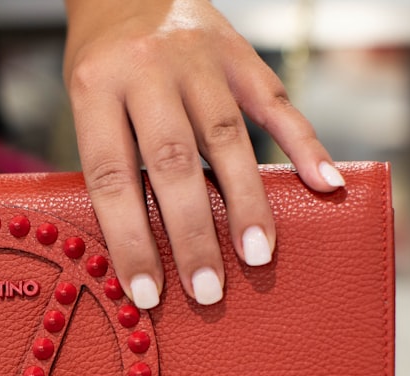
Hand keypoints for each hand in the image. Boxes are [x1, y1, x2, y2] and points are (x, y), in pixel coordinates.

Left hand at [63, 0, 343, 306]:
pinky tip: (323, 182)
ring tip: (258, 256)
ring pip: (226, 135)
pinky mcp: (237, 50)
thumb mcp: (86, 101)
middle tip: (207, 289)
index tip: (146, 291)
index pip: (111, 176)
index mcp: (95, 87)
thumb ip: (112, 158)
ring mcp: (196, 57)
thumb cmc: (102, 60)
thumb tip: (143, 246)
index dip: (130, 239)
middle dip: (192, 232)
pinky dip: (302, 142)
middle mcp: (145, 69)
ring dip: (246, 201)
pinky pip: (274, 100)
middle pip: (171, 161)